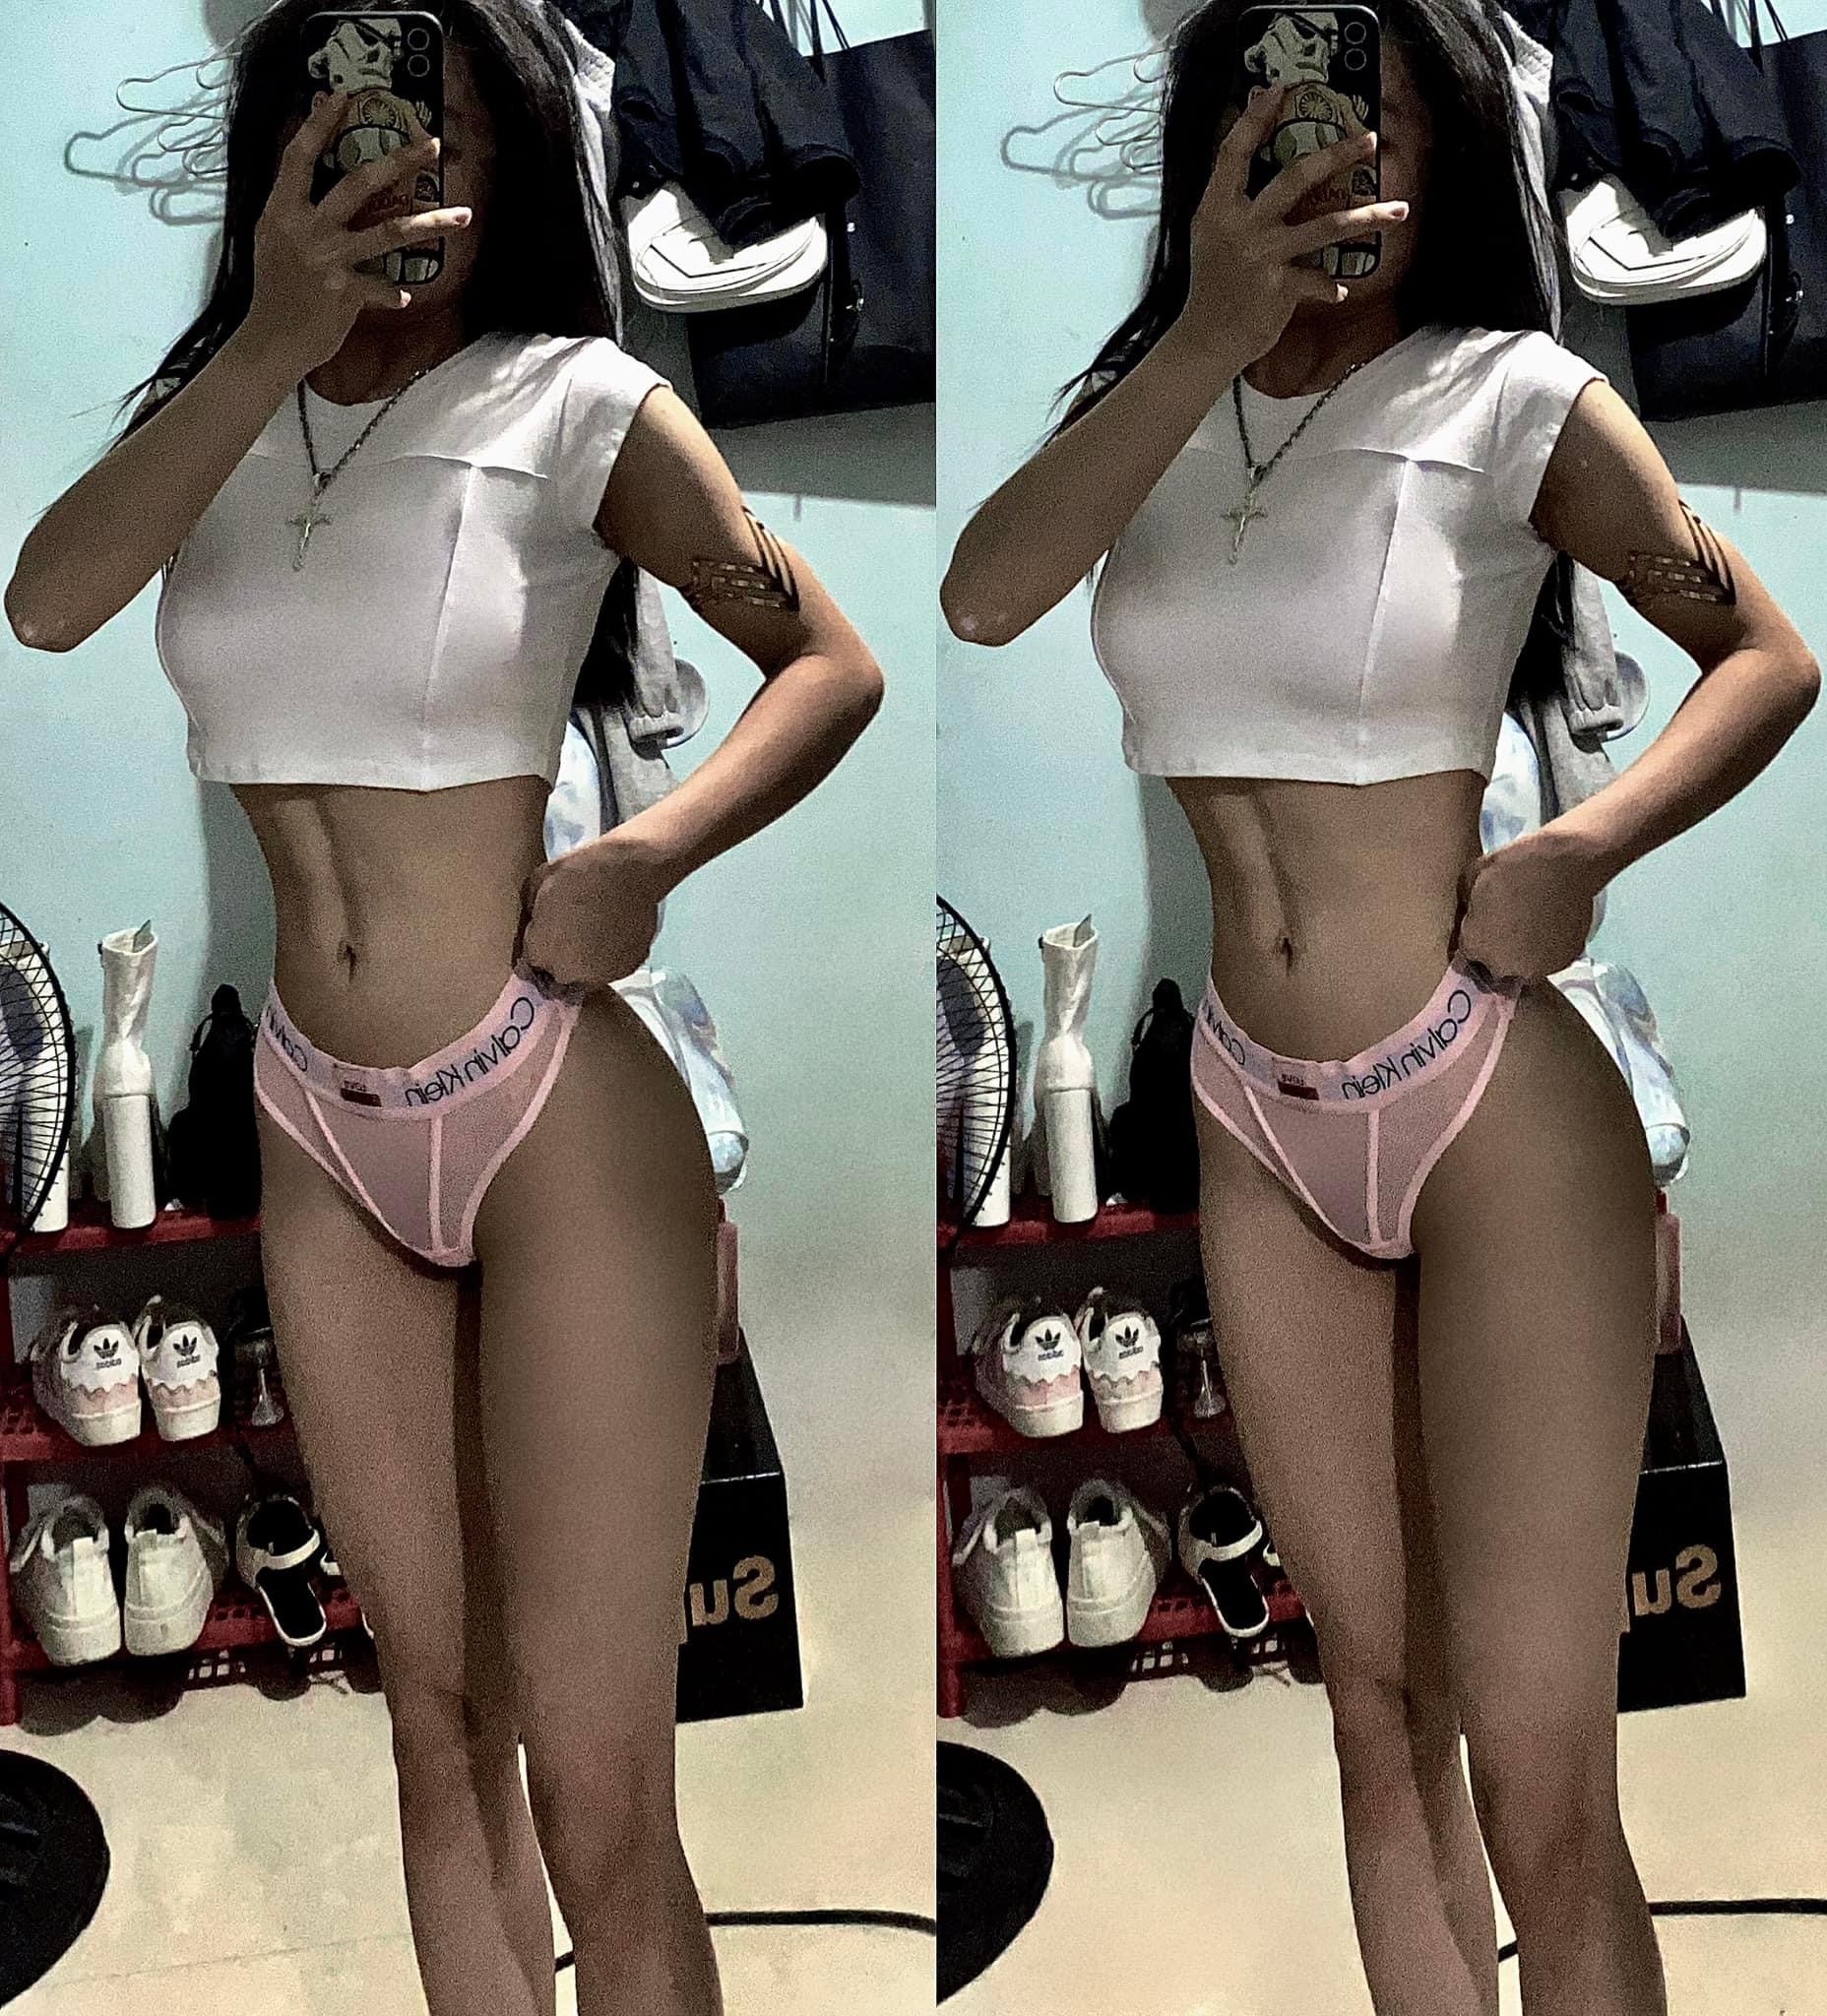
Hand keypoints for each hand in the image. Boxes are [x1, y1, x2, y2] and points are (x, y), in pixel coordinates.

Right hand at [243, 91, 471, 373]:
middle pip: (359, 183)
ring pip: (388, 232)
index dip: (320, 124)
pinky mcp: (345, 293)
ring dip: (431, 223)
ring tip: (464, 215)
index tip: (344, 96)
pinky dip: (393, 293)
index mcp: (282, 210)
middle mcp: (305, 229)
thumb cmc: (275, 288)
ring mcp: (328, 260)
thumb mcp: (273, 238)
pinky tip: (404, 296)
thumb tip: (319, 176)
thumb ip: (295, 207)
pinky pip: (382, 288)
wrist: (270, 339)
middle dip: (399, 161)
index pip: (300, 156)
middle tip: (433, 144)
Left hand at [512, 834, 670, 993]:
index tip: (545, 933)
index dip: (538, 946)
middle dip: (560, 957)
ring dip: (587, 960)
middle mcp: (569, 972)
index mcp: (542, 953)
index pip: (532, 963)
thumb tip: (536, 921)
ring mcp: (602, 974)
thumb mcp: (538, 881)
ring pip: (588, 975)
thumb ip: (531, 911)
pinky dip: (611, 954)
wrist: (631, 871)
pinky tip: (613, 931)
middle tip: (570, 930)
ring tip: (594, 931)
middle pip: (559, 975)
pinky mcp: (629, 967)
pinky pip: (614, 966)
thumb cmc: (582, 871)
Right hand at [1182, 82, 1410, 364]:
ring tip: (1400, 209)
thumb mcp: (1212, 237)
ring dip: (1367, 217)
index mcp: (1216, 209)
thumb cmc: (1212, 287)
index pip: (1234, 153)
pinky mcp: (1279, 287)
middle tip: (1370, 139)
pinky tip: (1339, 290)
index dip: (1254, 119)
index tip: (1278, 90)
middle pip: (1295, 178)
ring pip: (1325, 226)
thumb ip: (1235, 205)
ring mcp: (1261, 256)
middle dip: (1337, 155)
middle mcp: (1239, 227)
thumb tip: (1270, 174)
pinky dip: (1329, 286)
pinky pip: (1318, 280)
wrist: (1204, 341)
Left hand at [1449, 829, 1605, 982]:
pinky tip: (1549, 925)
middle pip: (1495, 964)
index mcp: (1477, 946)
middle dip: (1498, 947)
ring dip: (1524, 951)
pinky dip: (1548, 947)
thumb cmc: (1517, 865)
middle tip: (1510, 922)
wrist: (1567, 865)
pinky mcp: (1565, 961)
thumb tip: (1470, 909)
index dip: (1477, 935)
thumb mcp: (1475, 873)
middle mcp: (1504, 965)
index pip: (1469, 952)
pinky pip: (1550, 959)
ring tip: (1532, 924)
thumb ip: (1466, 900)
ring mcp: (1536, 967)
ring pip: (1524, 967)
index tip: (1484, 922)